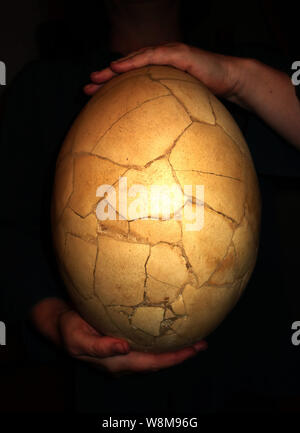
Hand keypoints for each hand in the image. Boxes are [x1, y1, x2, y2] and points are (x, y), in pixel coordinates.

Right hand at [30, 297, 206, 373]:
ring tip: (194, 338)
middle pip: (158, 361)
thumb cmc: (68, 329)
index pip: (151, 363)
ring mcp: (125, 353)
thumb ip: (100, 346)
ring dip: (174, 348)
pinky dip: (162, 341)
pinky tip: (170, 331)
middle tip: (202, 343)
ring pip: (154, 354)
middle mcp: (124, 360)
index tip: (193, 350)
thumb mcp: (78, 338)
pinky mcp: (123, 343)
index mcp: (117, 362)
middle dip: (181, 354)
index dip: (173, 358)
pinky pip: (147, 345)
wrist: (60, 324)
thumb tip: (124, 348)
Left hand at [84, 42, 243, 106]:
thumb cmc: (207, 95)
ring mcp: (168, 55)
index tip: (94, 97)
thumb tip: (152, 138)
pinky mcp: (179, 54)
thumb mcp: (182, 106)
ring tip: (98, 76)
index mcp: (159, 75)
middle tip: (87, 87)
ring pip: (136, 60)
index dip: (112, 87)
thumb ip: (166, 114)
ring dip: (115, 68)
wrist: (230, 80)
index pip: (131, 80)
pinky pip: (153, 56)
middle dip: (106, 77)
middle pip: (128, 69)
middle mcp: (160, 62)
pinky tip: (119, 66)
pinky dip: (135, 61)